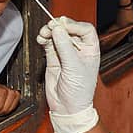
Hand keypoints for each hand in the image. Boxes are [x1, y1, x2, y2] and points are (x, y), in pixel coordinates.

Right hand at [36, 17, 99, 132]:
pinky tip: (41, 39)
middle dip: (59, 26)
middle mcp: (79, 50)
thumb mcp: (73, 67)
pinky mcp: (54, 58)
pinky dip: (44, 39)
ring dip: (49, 31)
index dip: (74, 25)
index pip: (85, 30)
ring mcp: (66, 53)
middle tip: (51, 26)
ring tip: (43, 33)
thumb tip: (57, 29)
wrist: (67, 108)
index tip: (63, 24)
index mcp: (91, 50)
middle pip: (69, 29)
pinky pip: (49, 43)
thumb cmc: (79, 92)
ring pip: (57, 35)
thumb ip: (65, 46)